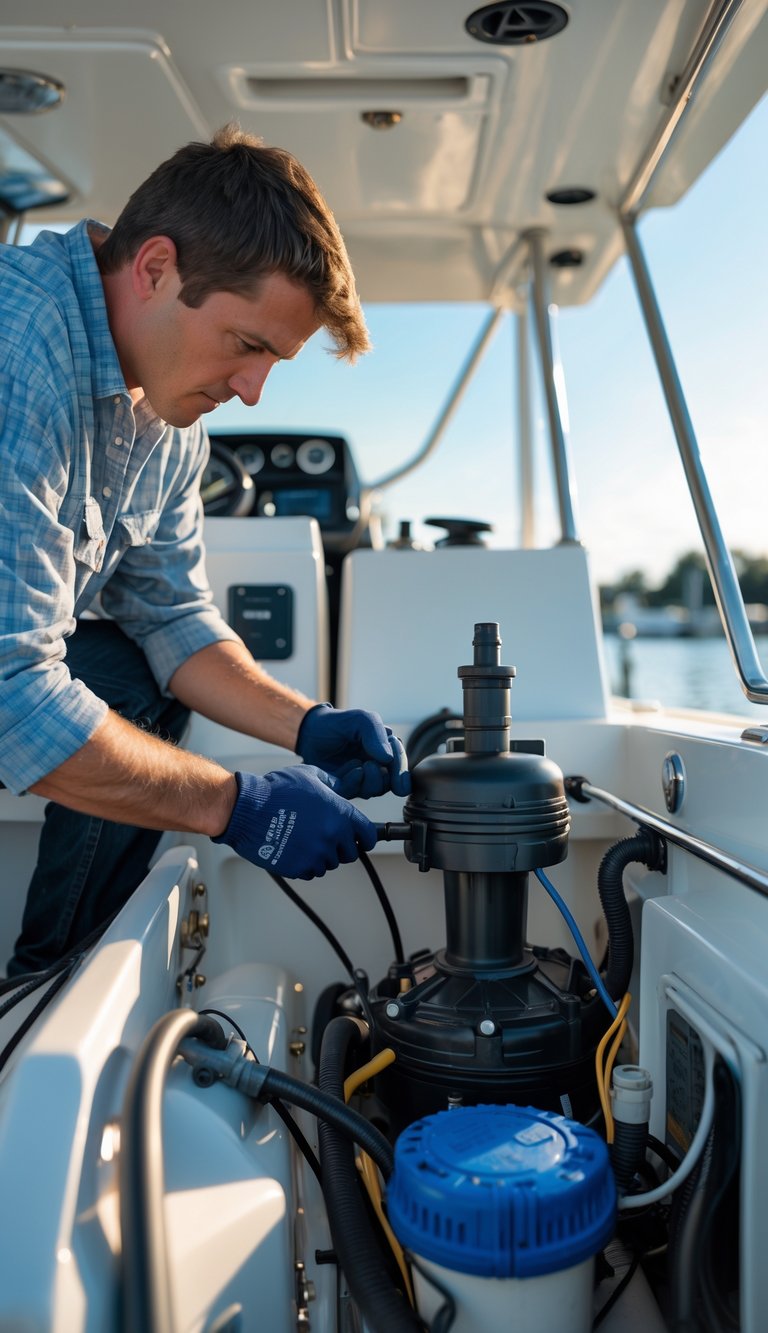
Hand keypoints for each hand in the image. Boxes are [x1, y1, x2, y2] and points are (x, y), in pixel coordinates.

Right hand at [212, 766, 376, 879]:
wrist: (247, 808)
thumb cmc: (276, 791)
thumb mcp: (310, 775)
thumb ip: (332, 783)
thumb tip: (340, 788)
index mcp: (340, 814)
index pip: (368, 835)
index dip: (366, 838)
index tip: (362, 840)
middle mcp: (332, 836)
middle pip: (349, 853)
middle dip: (340, 847)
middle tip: (325, 837)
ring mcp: (316, 854)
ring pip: (329, 864)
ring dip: (321, 856)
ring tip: (304, 841)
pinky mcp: (299, 867)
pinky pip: (310, 872)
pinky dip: (305, 865)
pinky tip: (294, 849)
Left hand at [296, 703, 409, 798]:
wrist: (310, 732)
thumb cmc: (338, 724)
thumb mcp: (360, 720)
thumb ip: (376, 733)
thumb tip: (387, 758)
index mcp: (386, 750)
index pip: (401, 764)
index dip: (400, 765)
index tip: (390, 756)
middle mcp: (377, 767)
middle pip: (394, 782)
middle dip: (388, 776)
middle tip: (372, 765)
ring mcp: (362, 780)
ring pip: (377, 790)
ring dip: (372, 780)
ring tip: (360, 765)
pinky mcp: (346, 789)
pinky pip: (356, 793)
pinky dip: (356, 782)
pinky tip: (350, 769)